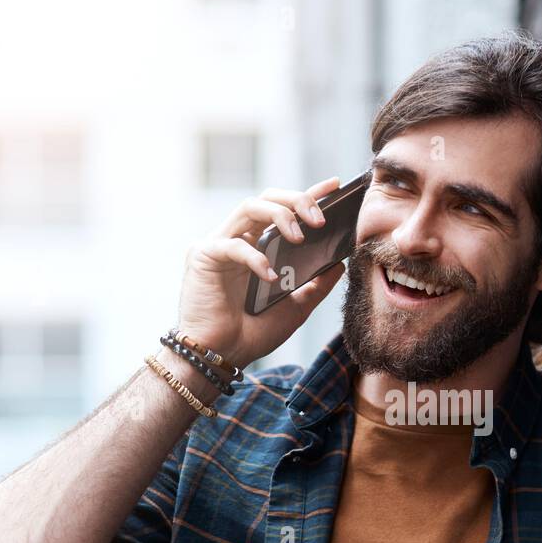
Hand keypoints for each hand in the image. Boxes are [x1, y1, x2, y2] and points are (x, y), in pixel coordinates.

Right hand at [176, 175, 345, 369]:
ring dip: (279, 216)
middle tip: (319, 220)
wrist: (222, 357)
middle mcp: (238, 239)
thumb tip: (338, 264)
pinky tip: (270, 276)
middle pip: (267, 199)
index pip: (284, 210)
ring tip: (300, 237)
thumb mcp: (295, 308)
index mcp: (258, 246)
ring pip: (249, 207)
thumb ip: (316, 285)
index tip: (335, 186)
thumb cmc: (252, 333)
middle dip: (297, 201)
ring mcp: (219, 244)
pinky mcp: (202, 256)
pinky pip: (233, 245)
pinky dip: (255, 258)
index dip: (308, 194)